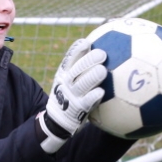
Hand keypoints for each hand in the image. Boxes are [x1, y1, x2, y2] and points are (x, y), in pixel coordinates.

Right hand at [37, 38, 106, 152]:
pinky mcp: (78, 108)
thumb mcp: (67, 79)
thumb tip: (99, 47)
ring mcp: (71, 96)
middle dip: (89, 60)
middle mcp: (66, 82)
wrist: (58, 118)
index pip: (69, 58)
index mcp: (64, 73)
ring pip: (82, 84)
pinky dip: (93, 97)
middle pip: (77, 69)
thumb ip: (80, 66)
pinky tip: (101, 92)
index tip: (87, 42)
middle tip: (102, 54)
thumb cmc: (69, 93)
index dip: (77, 49)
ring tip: (102, 70)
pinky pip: (86, 102)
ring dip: (92, 77)